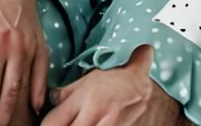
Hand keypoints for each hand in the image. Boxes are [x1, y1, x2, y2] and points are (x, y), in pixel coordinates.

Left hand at [41, 45, 183, 125]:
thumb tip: (52, 100)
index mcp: (84, 101)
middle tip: (63, 124)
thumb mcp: (91, 79)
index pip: (52, 123)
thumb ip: (69, 92)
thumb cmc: (120, 81)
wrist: (153, 88)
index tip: (47, 125)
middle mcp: (94, 118)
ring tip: (81, 123)